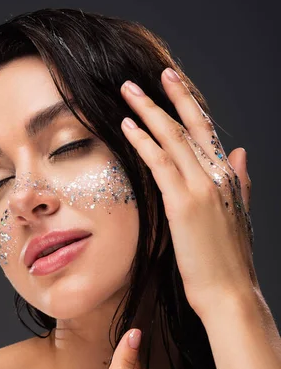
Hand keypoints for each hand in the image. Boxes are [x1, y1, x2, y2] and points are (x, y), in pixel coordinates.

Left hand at [120, 69, 258, 319]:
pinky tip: (128, 126)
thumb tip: (240, 154)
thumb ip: (239, 182)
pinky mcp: (183, 204)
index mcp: (229, 178)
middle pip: (191, 125)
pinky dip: (143, 141)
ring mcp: (202, 188)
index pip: (207, 132)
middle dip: (170, 95)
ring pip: (173, 137)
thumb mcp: (239, 216)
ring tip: (128, 92)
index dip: (189, 105)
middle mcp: (218, 176)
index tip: (173, 84)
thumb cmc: (229, 262)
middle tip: (150, 75)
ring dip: (148, 110)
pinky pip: (160, 163)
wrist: (229, 293)